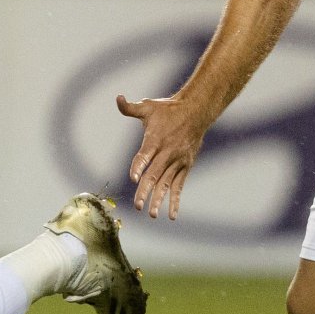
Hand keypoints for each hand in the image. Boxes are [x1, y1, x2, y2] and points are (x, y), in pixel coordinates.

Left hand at [115, 93, 209, 219]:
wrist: (196, 111)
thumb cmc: (168, 109)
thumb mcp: (148, 106)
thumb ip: (130, 107)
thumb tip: (118, 98)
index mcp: (155, 139)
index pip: (145, 155)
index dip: (139, 166)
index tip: (133, 177)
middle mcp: (167, 152)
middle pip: (154, 175)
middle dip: (145, 191)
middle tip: (137, 206)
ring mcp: (177, 161)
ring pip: (166, 184)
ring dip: (159, 200)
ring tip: (152, 215)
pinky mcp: (185, 166)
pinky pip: (178, 186)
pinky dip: (175, 200)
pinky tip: (171, 215)